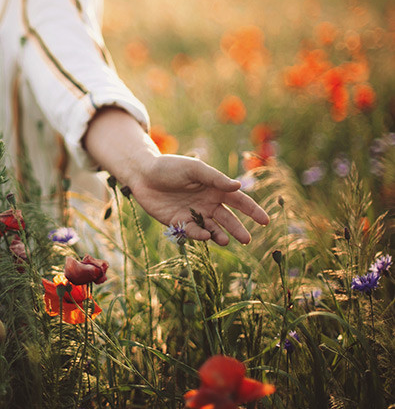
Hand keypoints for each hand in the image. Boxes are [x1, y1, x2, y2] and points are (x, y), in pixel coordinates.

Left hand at [127, 154, 268, 244]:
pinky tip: (204, 235)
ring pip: (212, 229)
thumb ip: (215, 179)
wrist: (143, 175)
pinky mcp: (179, 223)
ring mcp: (194, 214)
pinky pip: (193, 232)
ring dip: (220, 235)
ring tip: (224, 240)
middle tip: (247, 240)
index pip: (239, 201)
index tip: (265, 221)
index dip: (253, 211)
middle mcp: (208, 202)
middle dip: (238, 229)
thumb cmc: (169, 167)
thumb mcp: (194, 169)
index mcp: (215, 188)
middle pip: (228, 219)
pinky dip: (200, 235)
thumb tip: (238, 186)